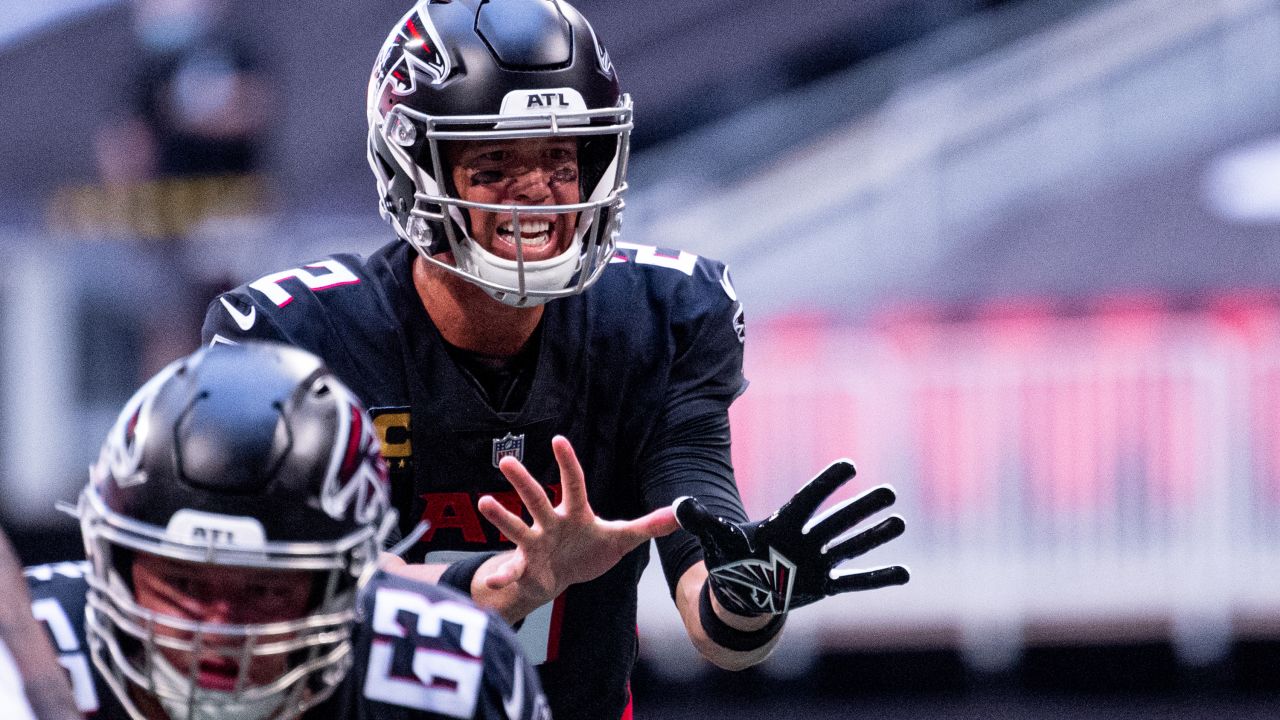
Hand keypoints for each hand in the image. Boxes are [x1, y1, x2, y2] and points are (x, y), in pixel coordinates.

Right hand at [478, 435, 678, 605]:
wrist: (561, 578)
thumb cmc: (589, 551)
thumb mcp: (621, 539)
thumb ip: (648, 526)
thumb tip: (681, 514)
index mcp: (574, 513)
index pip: (573, 483)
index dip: (567, 463)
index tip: (558, 440)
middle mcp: (550, 523)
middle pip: (536, 498)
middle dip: (523, 481)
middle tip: (507, 460)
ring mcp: (535, 544)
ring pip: (518, 527)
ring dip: (502, 517)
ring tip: (485, 503)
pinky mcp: (526, 567)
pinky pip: (512, 571)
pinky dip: (503, 576)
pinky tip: (494, 581)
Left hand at [674, 459, 907, 615]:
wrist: (742, 590)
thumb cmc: (731, 557)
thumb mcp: (714, 538)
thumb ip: (699, 519)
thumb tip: (677, 503)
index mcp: (783, 522)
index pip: (808, 500)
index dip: (826, 484)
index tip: (850, 466)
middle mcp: (805, 538)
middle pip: (837, 521)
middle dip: (862, 508)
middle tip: (890, 492)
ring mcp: (817, 561)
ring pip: (851, 545)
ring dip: (876, 536)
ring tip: (900, 521)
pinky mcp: (824, 584)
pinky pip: (855, 582)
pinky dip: (878, 578)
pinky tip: (903, 573)